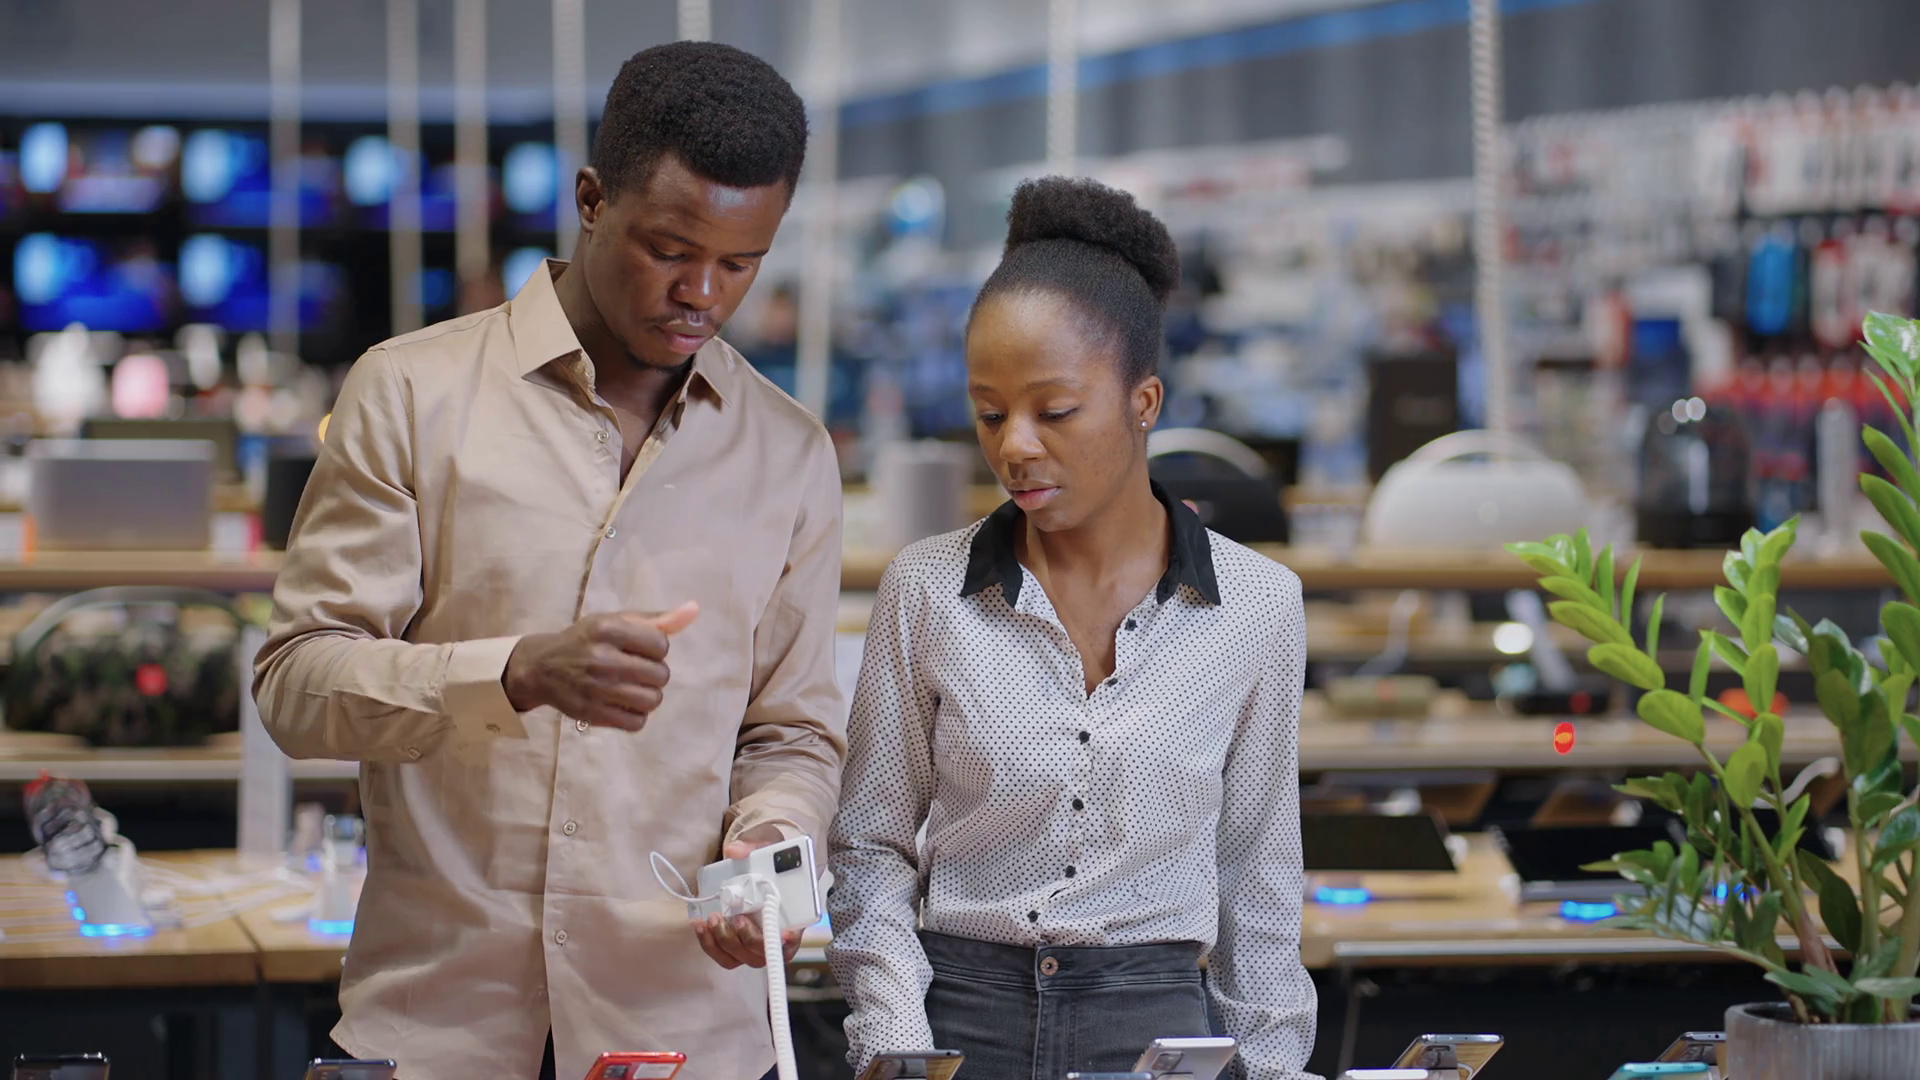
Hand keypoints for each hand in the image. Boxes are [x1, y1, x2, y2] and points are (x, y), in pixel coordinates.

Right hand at [501, 602, 697, 729]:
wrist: (542, 667)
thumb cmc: (587, 641)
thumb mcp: (616, 622)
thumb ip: (657, 620)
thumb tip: (694, 610)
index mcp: (608, 629)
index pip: (661, 645)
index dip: (657, 649)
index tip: (641, 650)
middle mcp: (601, 658)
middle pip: (660, 675)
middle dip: (654, 674)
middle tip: (636, 671)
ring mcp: (596, 688)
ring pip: (652, 701)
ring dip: (649, 696)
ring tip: (633, 688)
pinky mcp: (592, 714)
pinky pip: (636, 723)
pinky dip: (636, 715)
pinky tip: (624, 704)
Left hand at [693, 824, 804, 969]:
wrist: (757, 869)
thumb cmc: (768, 862)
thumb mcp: (765, 847)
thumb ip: (753, 846)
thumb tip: (734, 851)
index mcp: (793, 917)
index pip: (795, 937)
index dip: (789, 941)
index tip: (785, 934)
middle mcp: (775, 937)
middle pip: (764, 951)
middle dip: (748, 937)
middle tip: (736, 918)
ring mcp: (755, 946)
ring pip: (742, 957)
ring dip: (725, 941)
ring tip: (713, 918)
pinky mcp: (736, 948)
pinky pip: (724, 956)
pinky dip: (710, 944)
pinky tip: (701, 925)